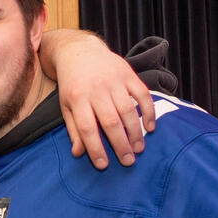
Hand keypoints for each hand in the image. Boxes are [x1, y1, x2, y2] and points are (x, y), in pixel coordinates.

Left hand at [51, 33, 155, 169]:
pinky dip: (149, 111)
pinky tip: (151, 127)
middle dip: (120, 144)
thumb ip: (74, 129)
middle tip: (128, 162)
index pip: (87, 128)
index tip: (103, 165)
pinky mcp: (128, 74)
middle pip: (110, 122)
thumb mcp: (66, 106)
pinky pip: (143, 94)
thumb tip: (79, 153)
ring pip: (128, 110)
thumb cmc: (72, 85)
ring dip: (136, 132)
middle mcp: (96, 89)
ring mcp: (114, 80)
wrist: (80, 53)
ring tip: (139, 149)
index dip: (95, 148)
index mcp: (77, 99)